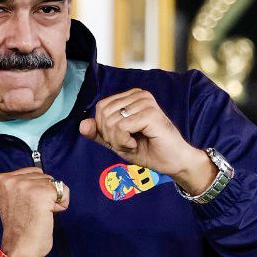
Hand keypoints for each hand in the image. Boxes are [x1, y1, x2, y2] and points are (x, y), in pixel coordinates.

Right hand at [0, 166, 68, 256]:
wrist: (20, 249)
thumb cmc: (20, 228)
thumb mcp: (14, 199)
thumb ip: (24, 186)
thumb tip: (48, 180)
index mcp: (2, 179)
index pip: (33, 172)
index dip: (37, 190)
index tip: (26, 206)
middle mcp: (12, 179)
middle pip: (45, 176)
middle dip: (45, 193)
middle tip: (34, 212)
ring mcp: (26, 186)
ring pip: (54, 183)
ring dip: (53, 199)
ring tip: (40, 214)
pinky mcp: (41, 194)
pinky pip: (63, 191)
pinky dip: (62, 204)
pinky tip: (49, 215)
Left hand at [78, 89, 216, 194]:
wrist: (174, 162)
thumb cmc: (149, 151)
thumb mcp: (118, 143)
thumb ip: (100, 134)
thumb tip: (82, 125)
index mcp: (131, 97)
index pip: (101, 107)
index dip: (105, 129)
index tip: (123, 139)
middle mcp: (139, 94)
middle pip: (104, 113)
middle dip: (111, 136)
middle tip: (128, 143)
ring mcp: (145, 102)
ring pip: (111, 121)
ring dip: (118, 140)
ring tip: (134, 143)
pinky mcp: (150, 113)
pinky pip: (121, 127)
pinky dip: (124, 142)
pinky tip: (137, 144)